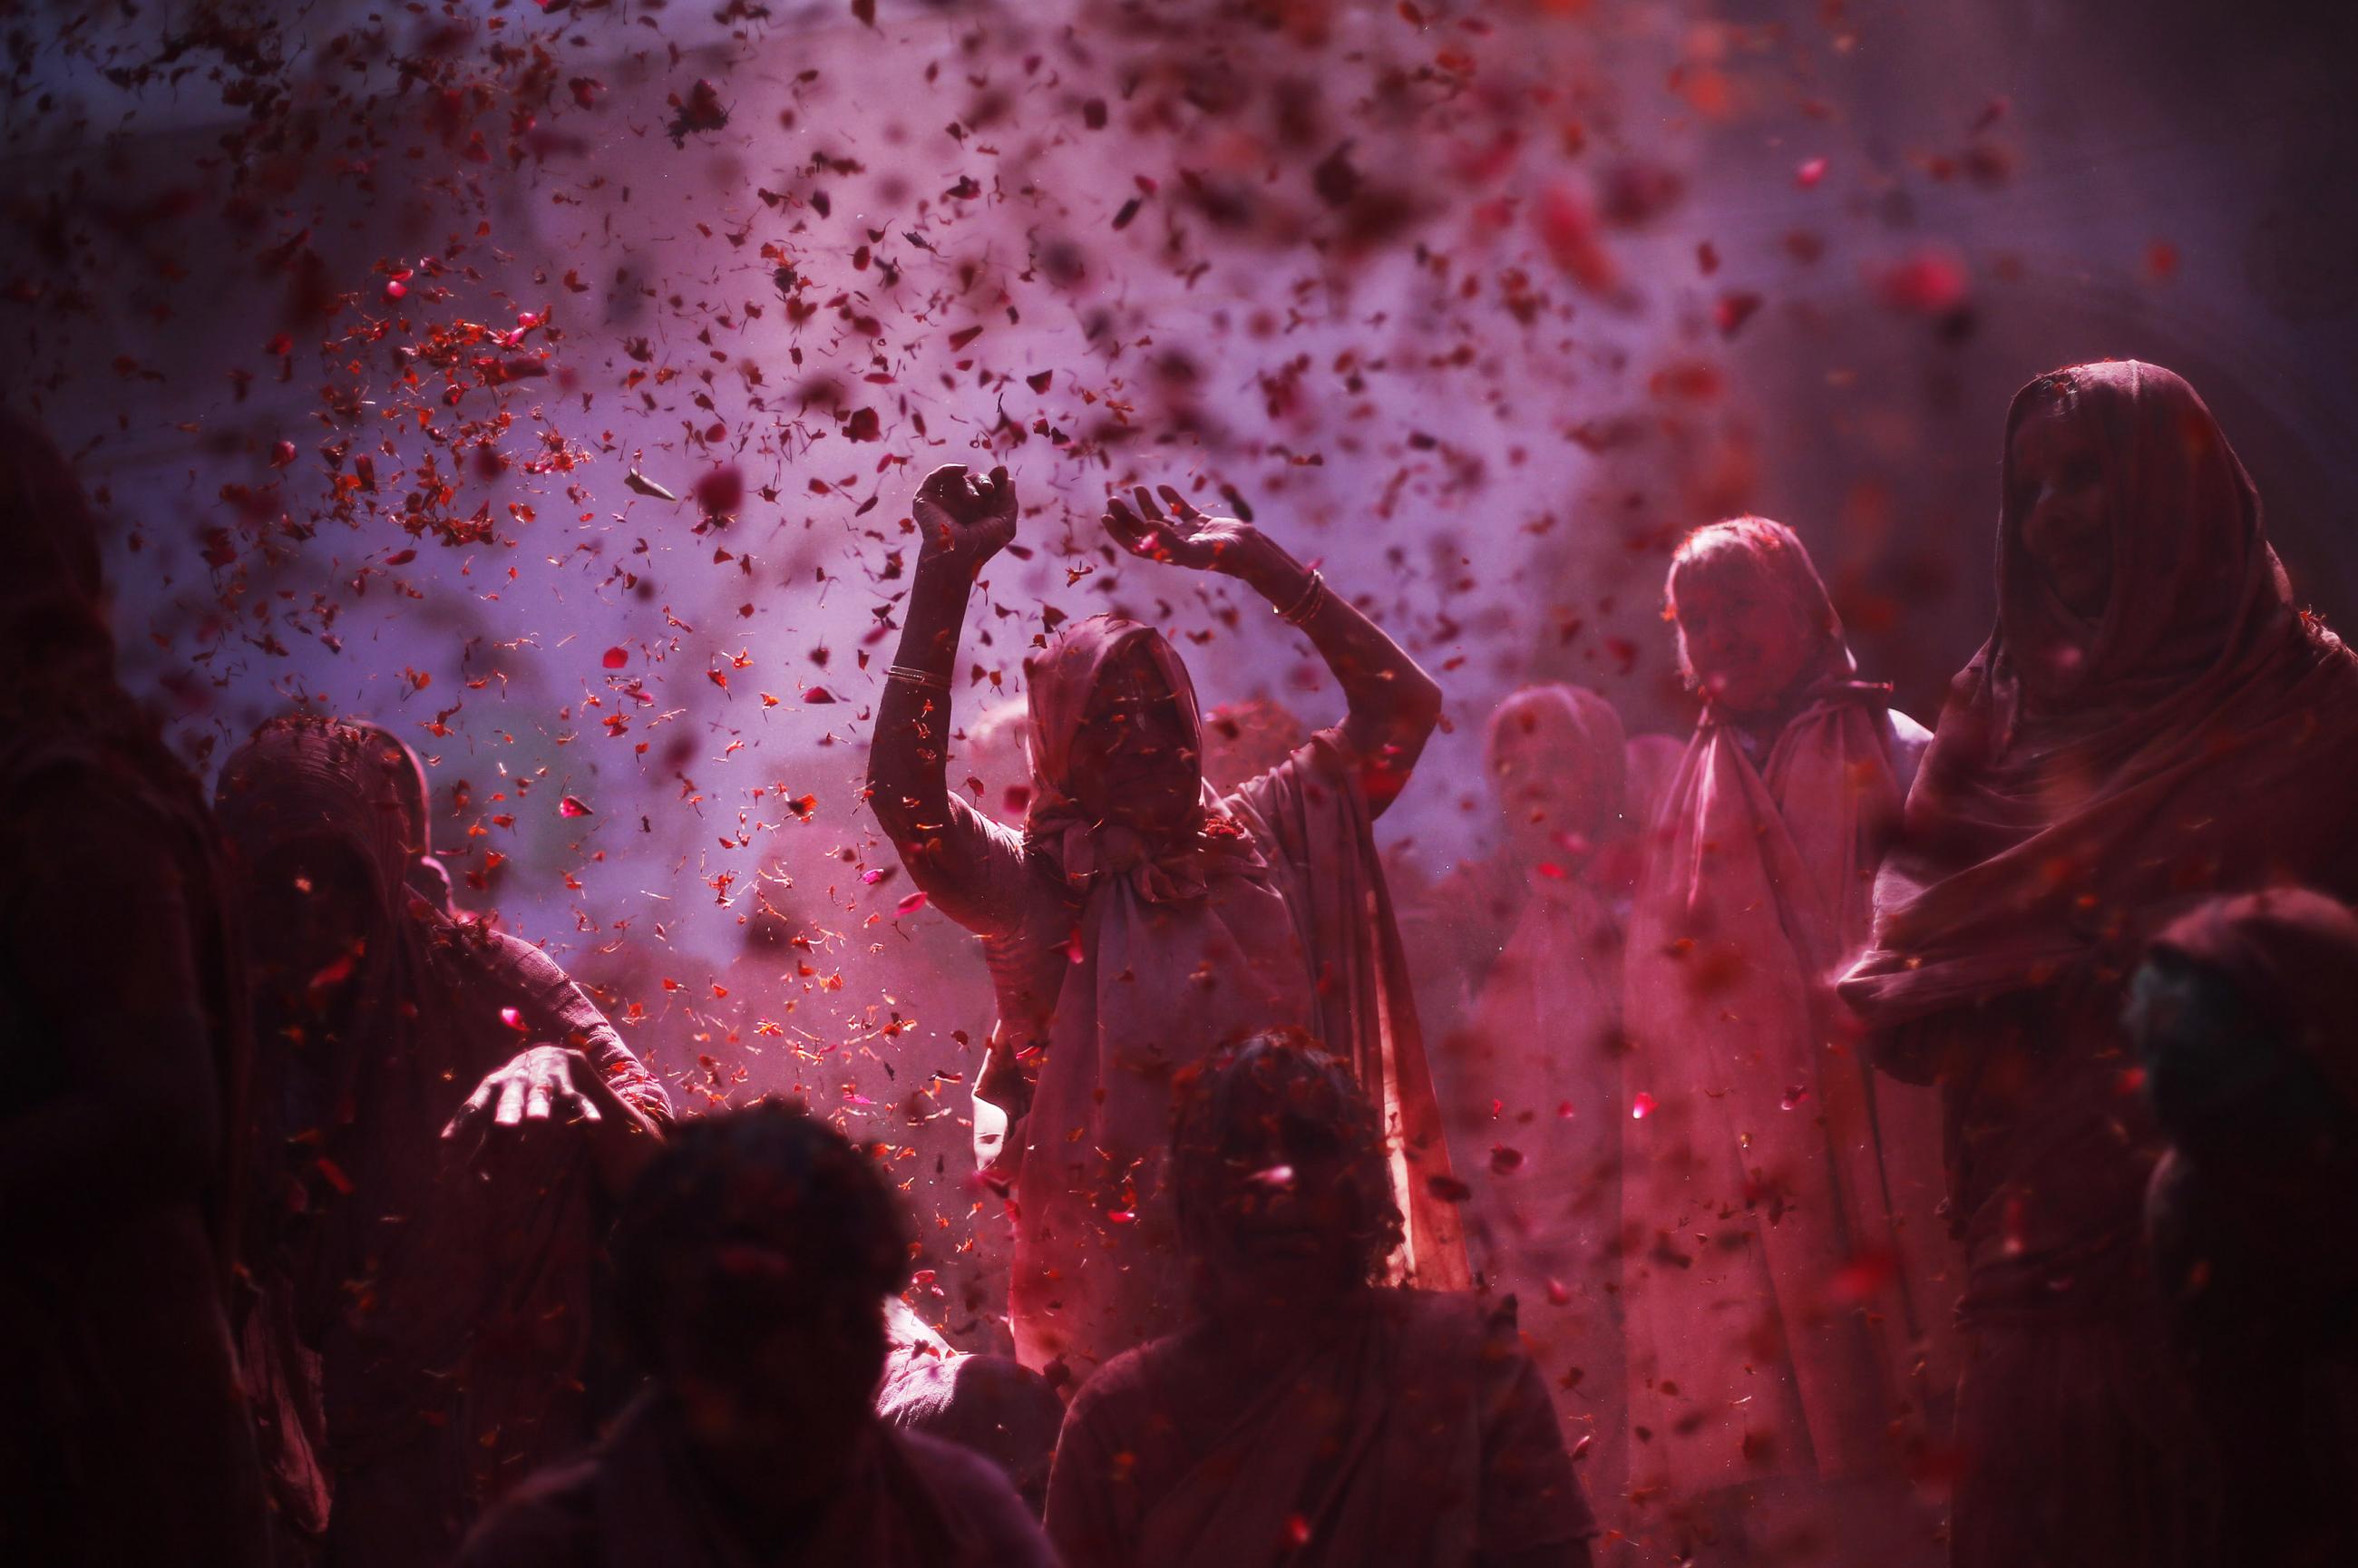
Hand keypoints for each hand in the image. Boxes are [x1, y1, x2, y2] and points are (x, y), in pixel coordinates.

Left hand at [440, 1043, 612, 1163]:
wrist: (549, 1056)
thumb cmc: (514, 1094)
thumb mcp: (495, 1113)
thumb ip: (479, 1143)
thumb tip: (454, 1177)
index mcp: (492, 1088)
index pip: (474, 1107)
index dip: (461, 1125)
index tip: (447, 1144)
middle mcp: (516, 1080)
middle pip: (510, 1096)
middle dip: (507, 1110)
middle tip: (503, 1126)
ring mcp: (543, 1081)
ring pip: (542, 1094)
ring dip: (539, 1106)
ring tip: (538, 1121)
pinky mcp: (568, 1085)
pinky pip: (577, 1100)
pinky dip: (586, 1111)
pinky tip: (594, 1125)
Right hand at [912, 463, 1015, 574]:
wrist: (956, 557)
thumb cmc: (981, 546)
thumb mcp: (1005, 524)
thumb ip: (1009, 501)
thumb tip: (1008, 479)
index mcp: (977, 514)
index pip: (986, 491)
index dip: (994, 480)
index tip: (1001, 472)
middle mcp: (960, 508)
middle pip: (973, 483)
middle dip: (984, 481)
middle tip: (988, 489)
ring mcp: (943, 504)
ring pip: (957, 481)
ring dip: (970, 485)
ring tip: (975, 500)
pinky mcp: (925, 501)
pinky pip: (934, 479)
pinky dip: (947, 470)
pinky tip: (961, 469)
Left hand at [1101, 486, 1267, 577]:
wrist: (1249, 551)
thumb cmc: (1221, 555)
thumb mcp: (1193, 549)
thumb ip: (1169, 540)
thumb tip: (1147, 526)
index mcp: (1167, 555)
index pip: (1136, 545)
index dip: (1118, 533)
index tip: (1105, 517)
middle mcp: (1174, 545)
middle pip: (1143, 530)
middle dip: (1126, 516)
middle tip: (1112, 499)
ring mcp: (1187, 533)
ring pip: (1160, 518)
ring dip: (1146, 504)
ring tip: (1136, 488)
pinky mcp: (1201, 523)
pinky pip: (1181, 509)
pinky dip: (1170, 498)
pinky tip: (1162, 487)